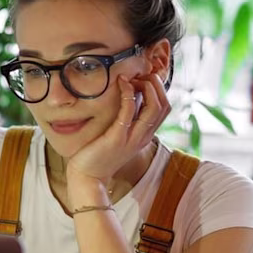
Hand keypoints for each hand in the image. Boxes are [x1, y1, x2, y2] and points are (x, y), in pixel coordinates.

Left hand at [65, 73, 170, 187]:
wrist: (87, 178)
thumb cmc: (99, 154)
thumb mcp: (118, 136)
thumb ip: (127, 121)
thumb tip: (129, 98)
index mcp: (145, 136)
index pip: (165, 108)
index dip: (159, 89)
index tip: (143, 79)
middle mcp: (142, 137)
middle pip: (164, 106)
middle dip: (156, 85)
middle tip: (140, 75)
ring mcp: (132, 138)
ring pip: (154, 107)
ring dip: (147, 87)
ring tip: (133, 77)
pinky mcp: (117, 138)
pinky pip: (129, 111)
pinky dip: (128, 94)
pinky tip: (121, 83)